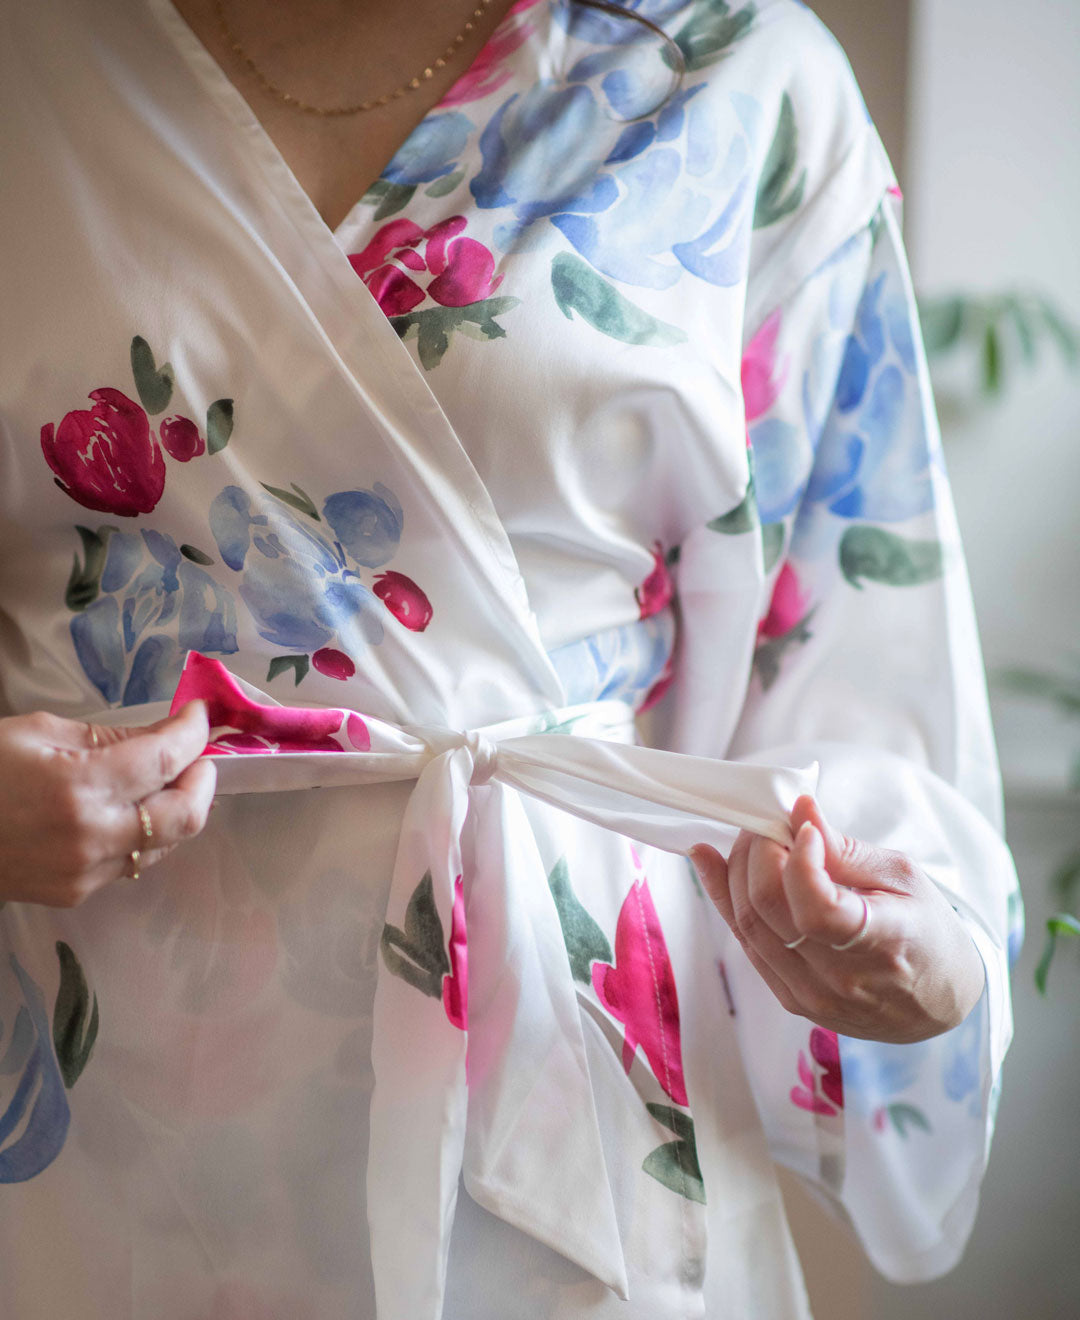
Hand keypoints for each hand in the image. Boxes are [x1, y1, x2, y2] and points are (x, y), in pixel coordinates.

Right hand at [0, 701, 215, 907]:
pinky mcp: (75, 894)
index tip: (199, 716)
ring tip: (168, 780)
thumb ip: (110, 737)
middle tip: (199, 756)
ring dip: (178, 809)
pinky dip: (146, 833)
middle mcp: (90, 836)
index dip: (192, 734)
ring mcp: (85, 873)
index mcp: (78, 786)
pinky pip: (133, 862)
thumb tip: (164, 735)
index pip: (164, 760)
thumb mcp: (40, 731)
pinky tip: (131, 811)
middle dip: (203, 780)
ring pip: (165, 844)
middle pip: (185, 815)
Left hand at [690, 795, 984, 1043]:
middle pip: (768, 909)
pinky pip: (744, 943)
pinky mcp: (790, 999)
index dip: (799, 862)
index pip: (819, 910)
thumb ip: (845, 849)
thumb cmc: (927, 931)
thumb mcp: (904, 879)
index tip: (803, 827)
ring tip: (751, 837)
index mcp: (884, 944)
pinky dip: (724, 898)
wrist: (937, 1003)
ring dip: (736, 870)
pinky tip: (713, 862)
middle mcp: (841, 980)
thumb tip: (799, 811)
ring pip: (747, 924)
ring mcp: (811, 996)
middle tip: (767, 821)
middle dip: (757, 851)